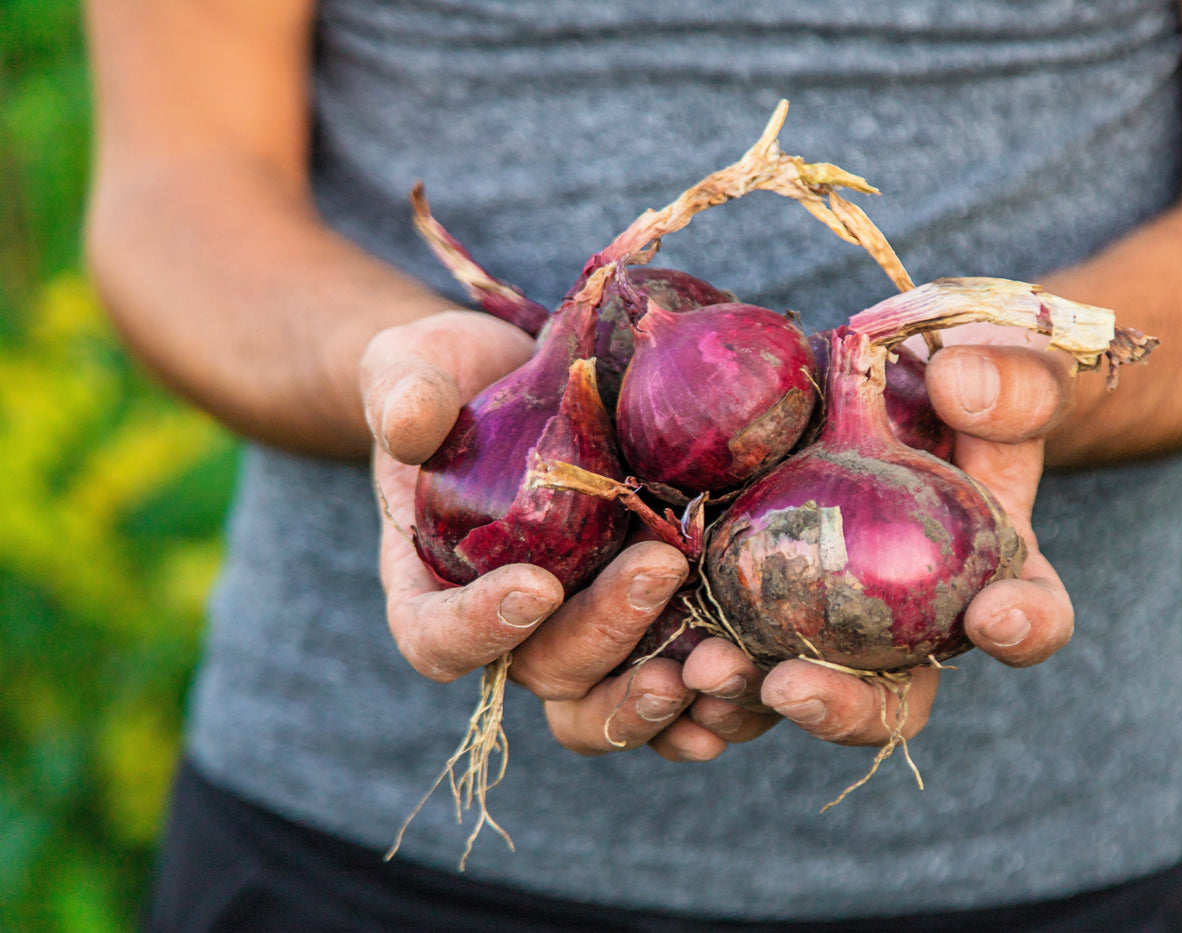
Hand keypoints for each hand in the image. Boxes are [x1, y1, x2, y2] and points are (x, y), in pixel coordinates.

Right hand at [361, 310, 702, 756]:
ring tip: (719, 659)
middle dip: (603, 633)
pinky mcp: (645, 619)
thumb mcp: (411, 369)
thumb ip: (402, 393)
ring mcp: (579, 628)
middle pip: (546, 669)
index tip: (535, 585)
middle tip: (660, 567)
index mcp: (433, 585)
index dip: (480, 629)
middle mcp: (508, 626)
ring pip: (608, 700)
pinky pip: (671, 683)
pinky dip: (709, 699)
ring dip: (660, 695)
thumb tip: (408, 424)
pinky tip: (750, 679)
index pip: (437, 638)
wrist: (528, 379)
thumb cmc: (455, 379)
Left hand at [681, 325, 1074, 749]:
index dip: (1021, 628)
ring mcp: (835, 626)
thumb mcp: (1002, 368)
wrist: (881, 389)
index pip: (1028, 620)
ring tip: (703, 672)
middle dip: (845, 707)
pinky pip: (731, 656)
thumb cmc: (963, 386)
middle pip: (895, 699)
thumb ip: (1004, 379)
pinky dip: (694, 672)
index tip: (992, 616)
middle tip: (791, 685)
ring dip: (750, 695)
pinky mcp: (763, 607)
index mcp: (997, 577)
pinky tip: (657, 664)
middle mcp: (915, 626)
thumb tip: (957, 384)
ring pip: (801, 690)